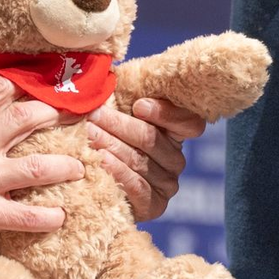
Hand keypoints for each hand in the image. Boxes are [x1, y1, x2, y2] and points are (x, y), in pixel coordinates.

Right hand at [0, 76, 83, 276]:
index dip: (27, 85)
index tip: (47, 87)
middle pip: (26, 118)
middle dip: (56, 116)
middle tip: (75, 121)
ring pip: (37, 167)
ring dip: (66, 167)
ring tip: (79, 168)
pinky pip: (27, 216)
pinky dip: (49, 217)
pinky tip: (61, 216)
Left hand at [87, 98, 205, 222]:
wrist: (100, 187)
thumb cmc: (109, 140)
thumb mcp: (119, 116)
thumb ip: (123, 97)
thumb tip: (110, 72)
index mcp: (175, 133)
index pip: (189, 122)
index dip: (166, 113)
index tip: (139, 105)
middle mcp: (176, 159)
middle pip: (152, 138)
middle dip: (119, 125)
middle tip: (94, 115)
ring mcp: (168, 184)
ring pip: (140, 160)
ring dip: (111, 145)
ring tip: (89, 134)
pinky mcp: (155, 205)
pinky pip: (137, 186)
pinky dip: (117, 172)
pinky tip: (101, 161)